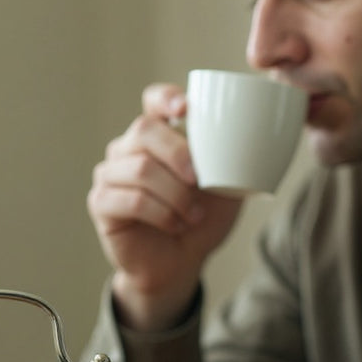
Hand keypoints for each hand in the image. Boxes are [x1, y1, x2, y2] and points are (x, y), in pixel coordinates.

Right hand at [87, 83, 241, 329]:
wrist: (179, 263)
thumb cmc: (200, 219)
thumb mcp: (225, 187)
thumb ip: (233, 160)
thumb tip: (261, 137)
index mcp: (158, 136)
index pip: (154, 101)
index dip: (166, 98)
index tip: (186, 110)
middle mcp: (128, 148)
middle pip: (144, 129)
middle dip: (178, 153)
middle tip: (200, 180)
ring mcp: (110, 174)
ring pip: (140, 169)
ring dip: (175, 194)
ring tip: (193, 215)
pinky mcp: (101, 203)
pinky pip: (130, 200)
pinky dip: (161, 214)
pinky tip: (176, 225)